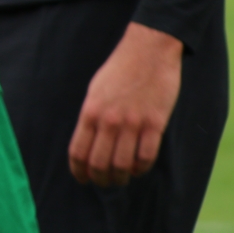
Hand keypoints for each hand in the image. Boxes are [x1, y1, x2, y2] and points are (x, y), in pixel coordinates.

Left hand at [69, 22, 183, 186]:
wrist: (148, 51)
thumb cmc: (120, 70)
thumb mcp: (96, 90)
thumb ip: (92, 116)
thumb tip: (88, 142)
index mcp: (90, 111)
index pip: (78, 151)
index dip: (79, 171)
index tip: (82, 179)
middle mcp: (109, 120)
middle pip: (99, 163)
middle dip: (100, 179)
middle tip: (103, 182)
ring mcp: (133, 123)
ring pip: (123, 165)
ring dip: (121, 177)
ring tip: (121, 178)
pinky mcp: (154, 123)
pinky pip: (146, 156)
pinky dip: (141, 167)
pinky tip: (139, 167)